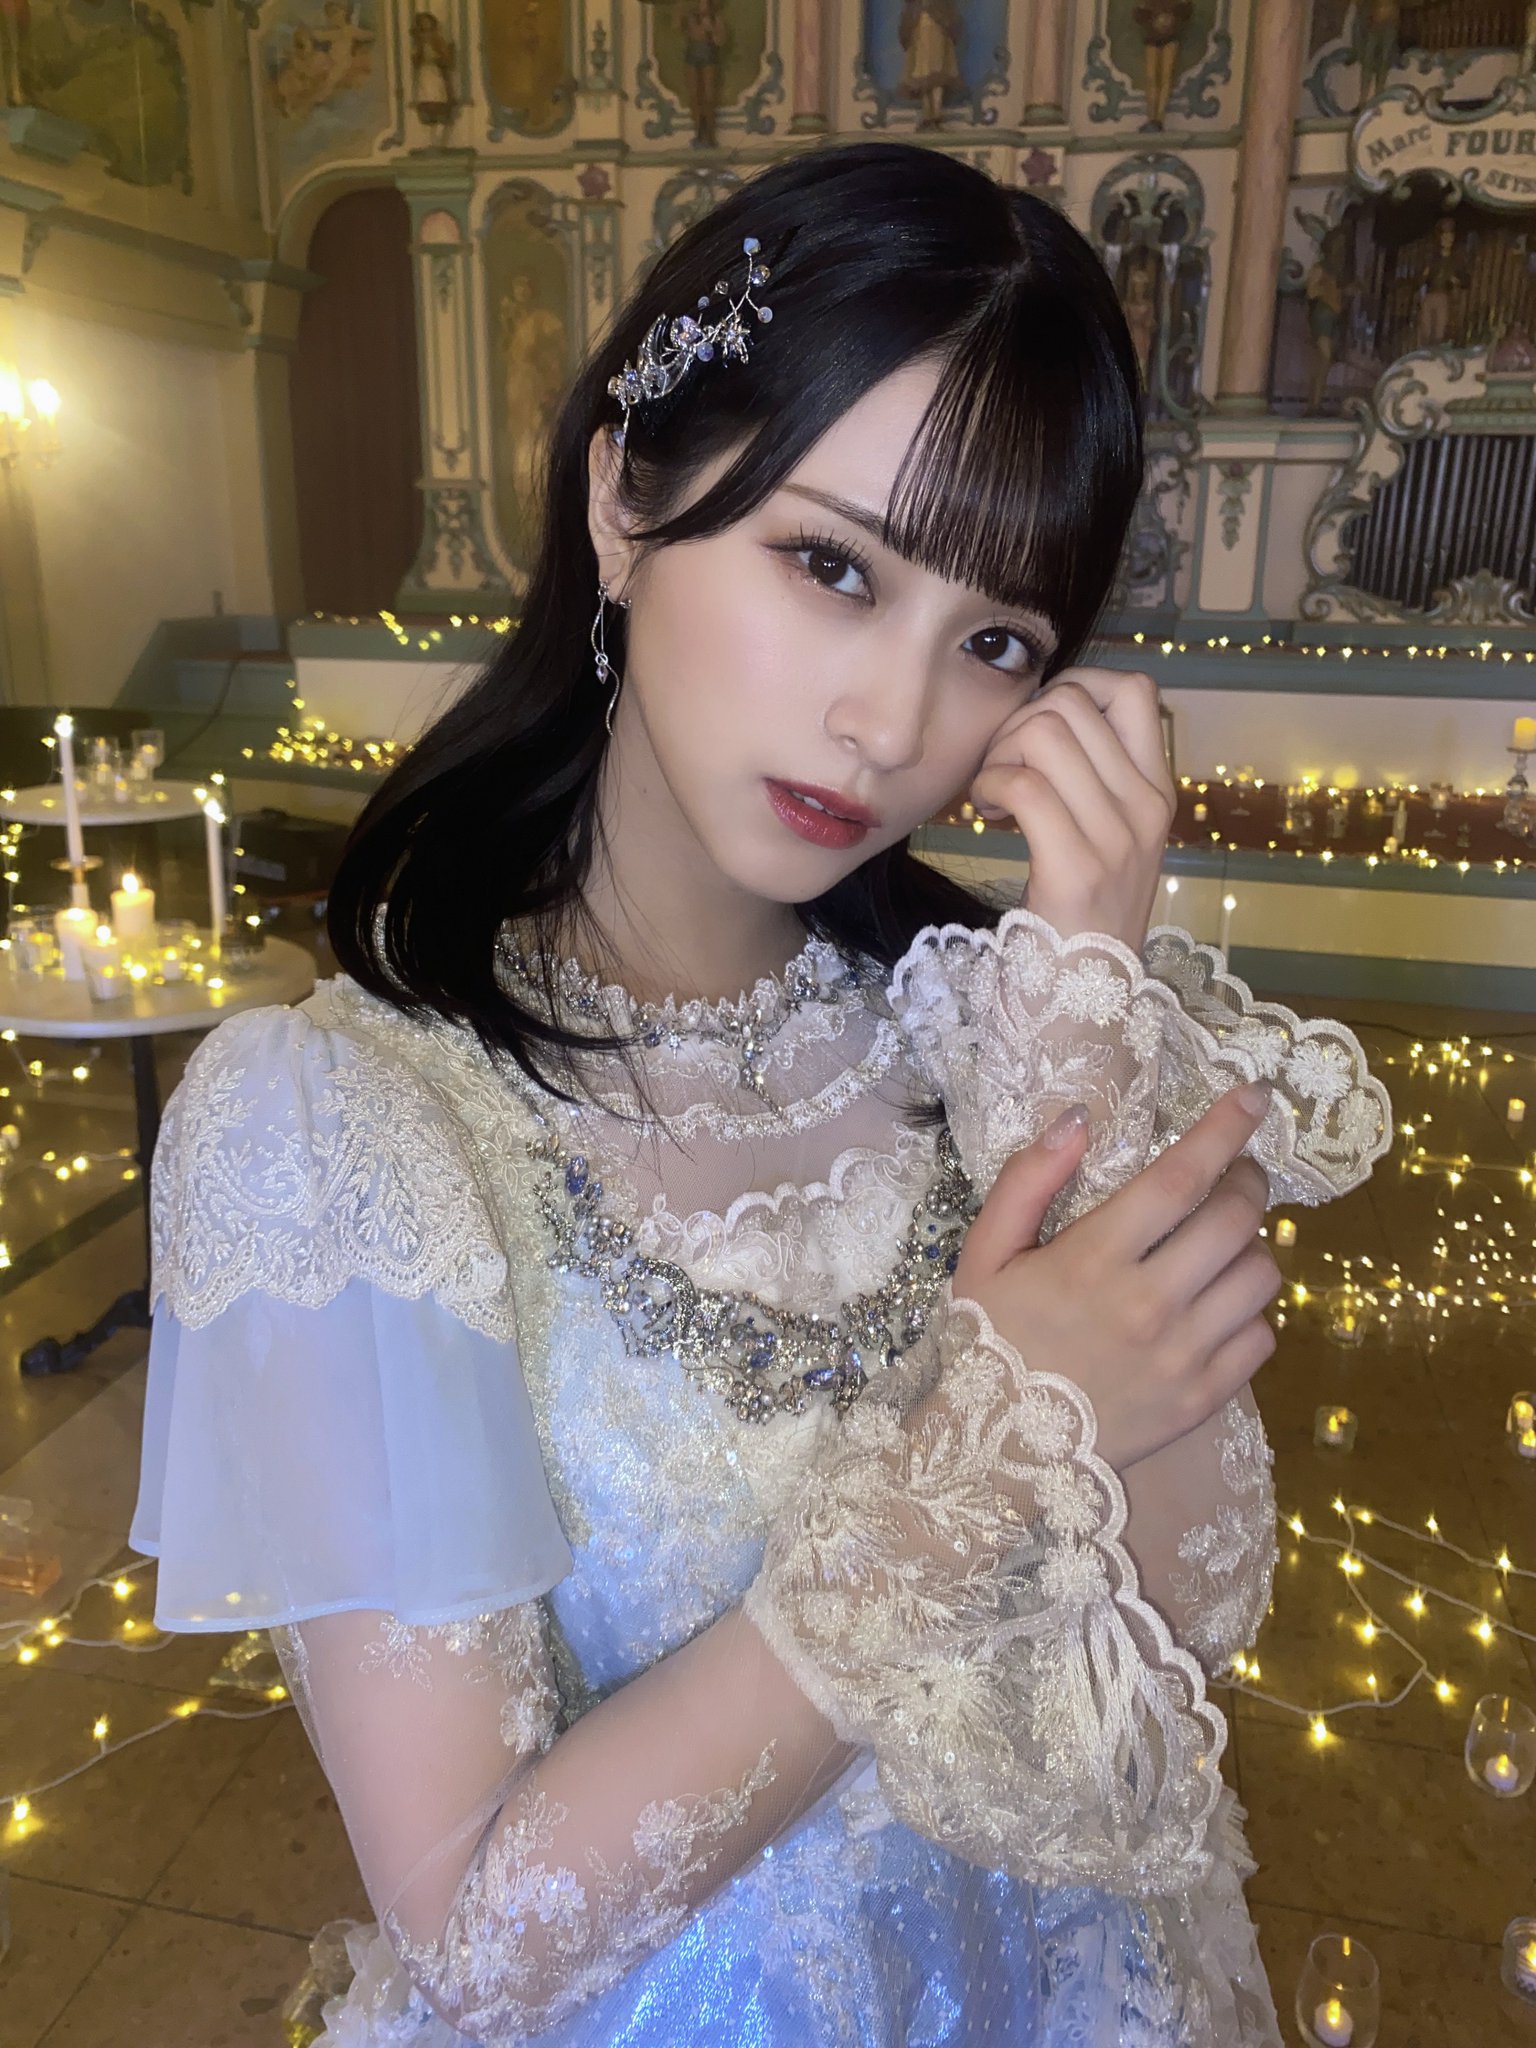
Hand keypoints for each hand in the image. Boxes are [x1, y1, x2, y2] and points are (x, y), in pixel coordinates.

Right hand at [950, 1082, 1281, 1470]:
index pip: (1181, 1177)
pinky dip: (1250, 1312)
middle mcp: (1149, 1304)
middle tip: (1236, 1174)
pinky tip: (1217, 1306)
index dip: (1225, 1129)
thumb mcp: (985, 1252)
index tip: (1252, 1096)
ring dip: (1251, 1246)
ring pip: (1260, 1276)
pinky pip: (1261, 1337)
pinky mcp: (1203, 1399)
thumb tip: (1078, 1118)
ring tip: (1223, 1244)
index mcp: (1094, 1259)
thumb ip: (1028, 1180)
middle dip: (1247, 1180)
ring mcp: (1183, 1356)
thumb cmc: (991, 1339)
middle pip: (1235, 1219)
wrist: (997, 1451)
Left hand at [969, 668, 1174, 952]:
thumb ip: (1091, 781)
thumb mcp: (1106, 841)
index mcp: (1158, 793)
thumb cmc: (1079, 918)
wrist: (1085, 1006)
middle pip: (1074, 702)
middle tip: (1000, 769)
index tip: (1039, 731)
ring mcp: (1118, 838)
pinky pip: (1024, 784)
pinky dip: (990, 787)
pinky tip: (986, 816)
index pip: (1135, 688)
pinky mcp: (1076, 868)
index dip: (1074, 687)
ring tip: (991, 794)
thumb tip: (1044, 716)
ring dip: (999, 753)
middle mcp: (1147, 807)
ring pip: (1045, 732)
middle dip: (1018, 722)